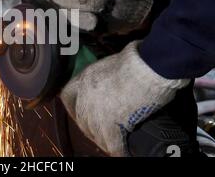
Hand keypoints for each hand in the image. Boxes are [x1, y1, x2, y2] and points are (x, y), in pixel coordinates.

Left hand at [59, 41, 188, 155]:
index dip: (73, 107)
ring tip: (113, 144)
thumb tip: (110, 85)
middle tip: (101, 132)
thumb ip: (103, 78)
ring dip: (104, 140)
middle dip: (90, 127)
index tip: (80, 112)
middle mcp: (85, 97)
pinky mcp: (112, 124)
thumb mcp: (110, 65)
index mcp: (83, 79)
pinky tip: (124, 153)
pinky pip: (113, 144)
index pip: (67, 96)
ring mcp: (96, 112)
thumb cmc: (135, 61)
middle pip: (81, 119)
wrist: (146, 67)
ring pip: (95, 133)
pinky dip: (119, 150)